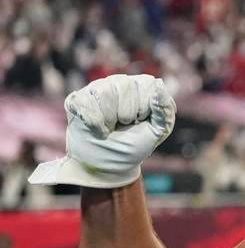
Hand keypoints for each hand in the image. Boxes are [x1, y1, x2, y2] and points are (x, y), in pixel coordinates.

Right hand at [29, 74, 175, 187]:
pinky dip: (93, 122)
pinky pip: (84, 102)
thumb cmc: (134, 145)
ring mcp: (96, 88)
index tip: (141, 121)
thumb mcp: (157, 132)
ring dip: (109, 119)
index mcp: (141, 87)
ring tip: (110, 128)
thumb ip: (163, 110)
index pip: (146, 83)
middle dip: (127, 114)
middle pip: (123, 85)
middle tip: (124, 126)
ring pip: (103, 91)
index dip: (145, 107)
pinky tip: (97, 130)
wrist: (107, 164)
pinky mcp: (77, 99)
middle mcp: (118, 83)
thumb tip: (160, 85)